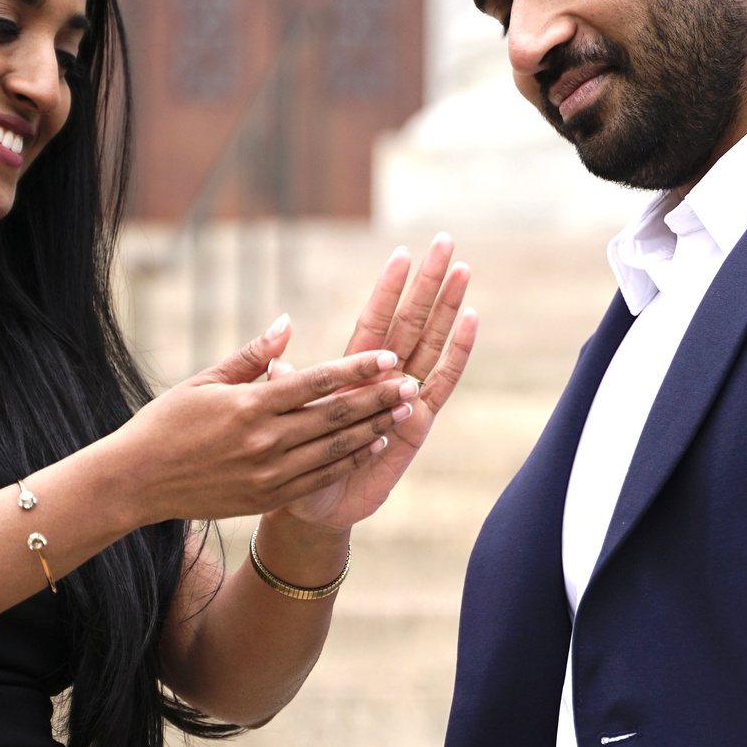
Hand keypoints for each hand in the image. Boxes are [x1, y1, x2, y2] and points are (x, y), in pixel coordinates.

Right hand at [107, 316, 408, 524]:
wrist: (135, 482)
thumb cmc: (166, 423)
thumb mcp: (203, 381)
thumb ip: (252, 355)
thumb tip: (287, 322)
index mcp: (249, 405)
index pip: (315, 382)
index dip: (356, 370)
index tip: (389, 356)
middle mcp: (263, 441)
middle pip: (334, 416)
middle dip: (378, 398)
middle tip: (412, 383)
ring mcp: (267, 474)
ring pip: (334, 449)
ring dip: (374, 429)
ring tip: (405, 411)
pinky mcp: (266, 497)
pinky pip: (319, 477)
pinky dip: (350, 461)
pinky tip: (374, 445)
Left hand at [276, 234, 477, 529]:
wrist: (314, 505)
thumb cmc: (294, 457)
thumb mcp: (283, 414)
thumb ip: (286, 382)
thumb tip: (276, 350)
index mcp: (351, 370)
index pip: (375, 318)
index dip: (388, 287)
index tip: (401, 252)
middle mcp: (383, 377)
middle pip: (411, 319)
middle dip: (426, 281)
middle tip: (444, 241)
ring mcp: (405, 396)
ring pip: (431, 341)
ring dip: (447, 305)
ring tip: (462, 269)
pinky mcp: (420, 420)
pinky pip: (443, 380)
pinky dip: (457, 350)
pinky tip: (471, 319)